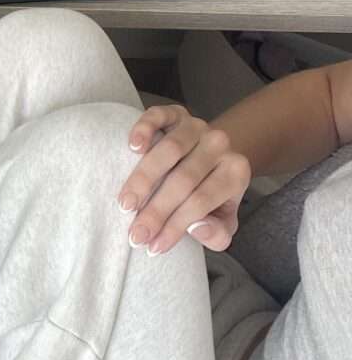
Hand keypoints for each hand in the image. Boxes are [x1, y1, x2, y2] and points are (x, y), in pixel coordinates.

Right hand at [117, 104, 250, 255]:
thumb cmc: (210, 194)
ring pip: (169, 150)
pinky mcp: (175, 112)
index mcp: (235, 172)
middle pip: (183, 179)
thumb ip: (217, 233)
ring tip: (125, 204)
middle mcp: (219, 145)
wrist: (210, 156)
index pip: (201, 202)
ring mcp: (196, 125)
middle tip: (134, 234)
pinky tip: (133, 147)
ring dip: (143, 179)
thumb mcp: (221, 220)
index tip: (152, 247)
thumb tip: (196, 227)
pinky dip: (144, 129)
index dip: (175, 226)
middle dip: (155, 210)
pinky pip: (159, 115)